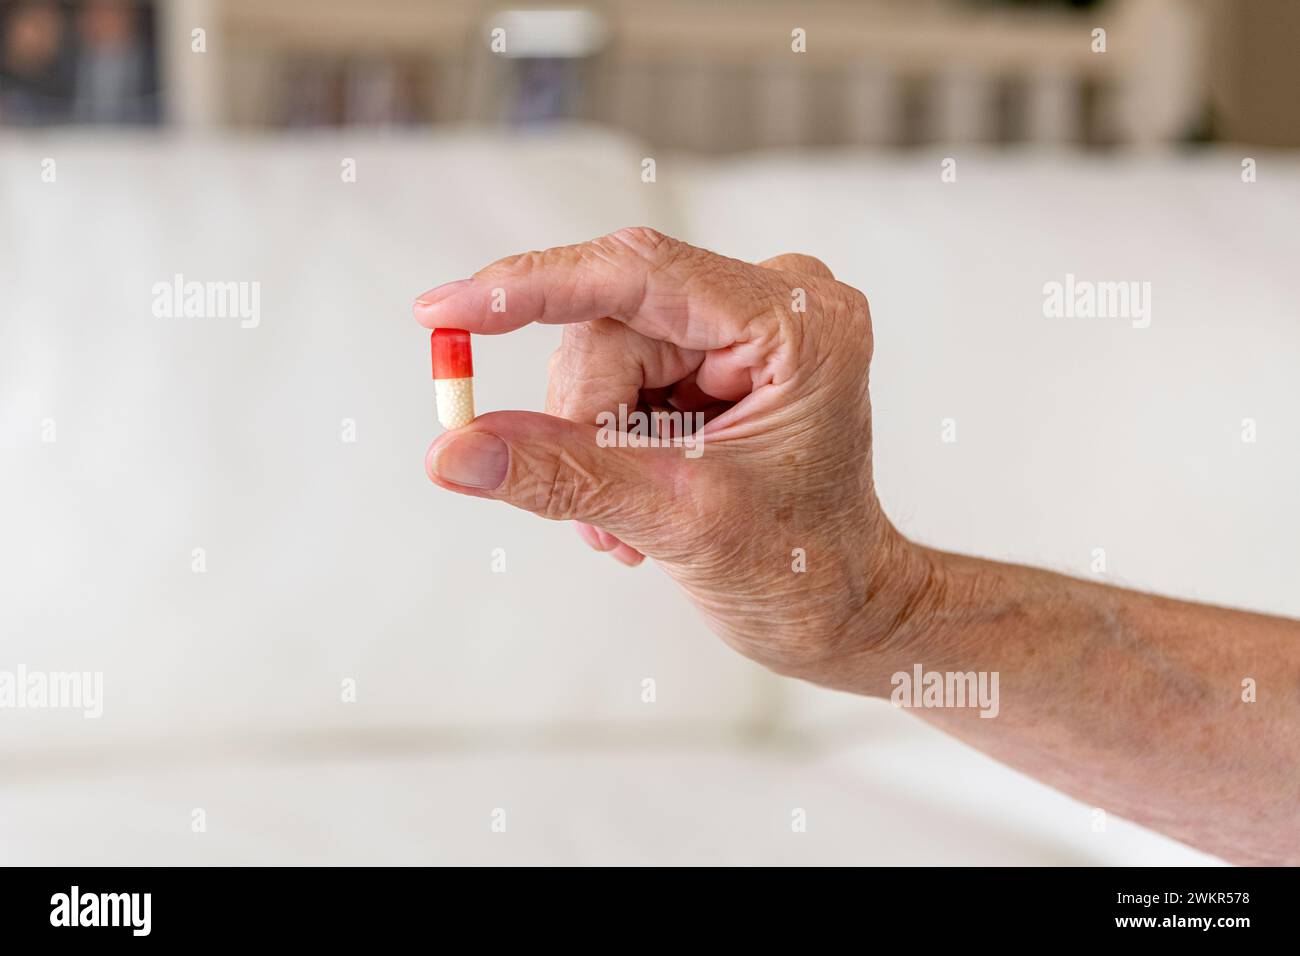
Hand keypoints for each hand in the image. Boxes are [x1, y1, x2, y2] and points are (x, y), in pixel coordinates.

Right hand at [415, 227, 933, 685]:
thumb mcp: (675, 519)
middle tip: (604, 518)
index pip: (638, 274)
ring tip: (628, 527)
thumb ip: (561, 474)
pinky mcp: (721, 354)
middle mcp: (778, 301)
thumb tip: (452, 449)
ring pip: (602, 355)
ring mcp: (748, 324)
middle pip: (610, 328)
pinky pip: (619, 375)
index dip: (528, 289)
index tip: (440, 311)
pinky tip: (638, 504)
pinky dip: (609, 445)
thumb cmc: (798, 573)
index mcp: (799, 323)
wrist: (843, 611)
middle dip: (588, 427)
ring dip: (594, 449)